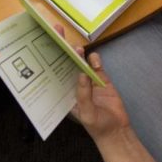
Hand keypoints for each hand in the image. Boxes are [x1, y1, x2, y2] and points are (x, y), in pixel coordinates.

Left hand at [54, 24, 130, 142]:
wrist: (117, 130)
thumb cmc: (97, 126)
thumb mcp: (87, 114)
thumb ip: (84, 94)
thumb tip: (81, 73)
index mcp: (65, 94)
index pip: (54, 73)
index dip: (49, 58)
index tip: (45, 44)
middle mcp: (73, 85)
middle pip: (65, 63)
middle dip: (62, 48)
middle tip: (57, 31)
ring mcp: (88, 81)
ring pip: (80, 62)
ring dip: (79, 54)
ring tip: (78, 48)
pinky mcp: (101, 79)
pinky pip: (96, 66)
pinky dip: (95, 60)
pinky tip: (95, 59)